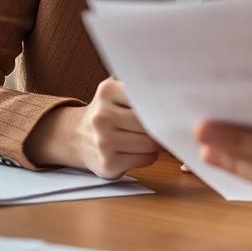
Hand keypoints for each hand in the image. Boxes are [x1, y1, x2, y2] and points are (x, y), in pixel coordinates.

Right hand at [25, 78, 158, 177]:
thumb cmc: (107, 111)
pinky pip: (147, 158)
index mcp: (107, 91)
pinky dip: (149, 155)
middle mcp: (102, 116)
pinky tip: (137, 149)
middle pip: (152, 122)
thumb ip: (140, 86)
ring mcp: (103, 142)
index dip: (161, 102)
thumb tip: (175, 89)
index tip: (167, 103)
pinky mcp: (107, 164)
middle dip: (159, 125)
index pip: (149, 96)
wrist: (76, 136)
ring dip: (155, 141)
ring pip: (152, 143)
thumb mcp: (117, 90)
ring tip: (144, 136)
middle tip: (157, 123)